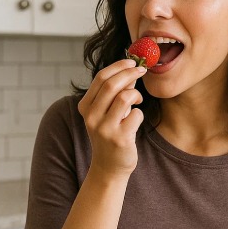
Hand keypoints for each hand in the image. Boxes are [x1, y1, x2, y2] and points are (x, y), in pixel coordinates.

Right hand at [77, 59, 145, 177]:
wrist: (109, 166)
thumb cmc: (110, 134)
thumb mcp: (104, 113)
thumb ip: (112, 93)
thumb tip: (130, 70)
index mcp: (85, 107)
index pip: (101, 78)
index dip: (118, 66)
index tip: (132, 62)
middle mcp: (91, 117)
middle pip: (112, 85)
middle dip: (130, 73)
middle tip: (142, 71)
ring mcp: (105, 129)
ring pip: (125, 97)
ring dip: (136, 95)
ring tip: (137, 101)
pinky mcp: (120, 138)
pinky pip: (136, 115)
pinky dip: (139, 113)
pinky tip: (135, 121)